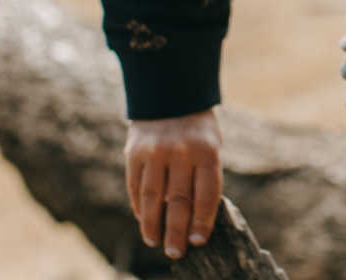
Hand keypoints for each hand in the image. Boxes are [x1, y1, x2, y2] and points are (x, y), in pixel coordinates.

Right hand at [125, 108, 222, 260]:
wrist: (169, 92)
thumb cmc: (196, 128)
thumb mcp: (210, 144)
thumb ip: (203, 177)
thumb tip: (194, 218)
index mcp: (207, 151)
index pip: (206, 194)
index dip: (202, 221)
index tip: (197, 242)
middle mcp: (181, 152)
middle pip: (179, 201)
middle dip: (177, 231)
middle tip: (175, 252)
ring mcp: (156, 152)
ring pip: (153, 198)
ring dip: (153, 224)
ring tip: (155, 241)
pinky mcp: (134, 152)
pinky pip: (136, 186)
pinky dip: (139, 206)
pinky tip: (143, 219)